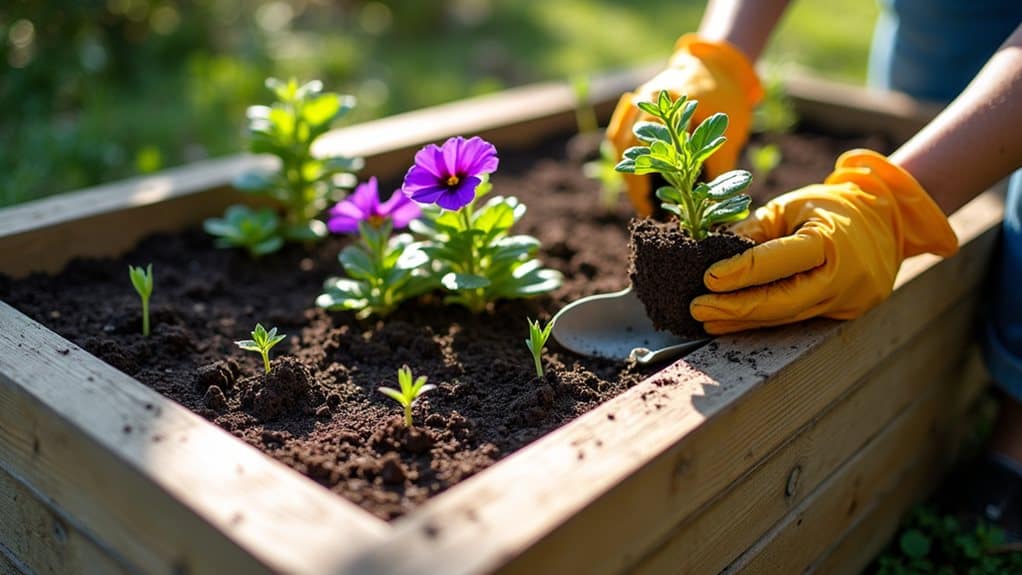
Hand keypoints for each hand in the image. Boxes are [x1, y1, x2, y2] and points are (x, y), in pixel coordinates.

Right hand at [605, 34, 762, 215]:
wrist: (719, 61)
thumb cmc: (727, 96)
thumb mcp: (729, 132)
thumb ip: (717, 165)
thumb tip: (707, 201)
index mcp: (665, 105)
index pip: (641, 152)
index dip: (641, 187)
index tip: (648, 210)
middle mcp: (645, 99)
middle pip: (624, 147)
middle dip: (632, 181)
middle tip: (645, 206)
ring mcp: (638, 97)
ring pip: (618, 139)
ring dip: (625, 167)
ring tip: (640, 192)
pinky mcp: (637, 100)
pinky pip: (619, 129)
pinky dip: (622, 151)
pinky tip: (632, 168)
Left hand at [690, 150, 958, 334]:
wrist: (885, 221)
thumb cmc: (829, 208)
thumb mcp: (791, 206)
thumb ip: (755, 230)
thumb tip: (709, 252)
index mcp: (831, 239)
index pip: (779, 261)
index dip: (740, 272)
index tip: (707, 277)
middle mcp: (843, 276)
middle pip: (782, 302)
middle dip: (736, 309)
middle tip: (698, 308)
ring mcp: (847, 300)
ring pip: (787, 317)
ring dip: (743, 321)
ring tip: (707, 320)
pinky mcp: (845, 313)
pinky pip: (797, 319)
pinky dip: (763, 321)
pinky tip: (733, 323)